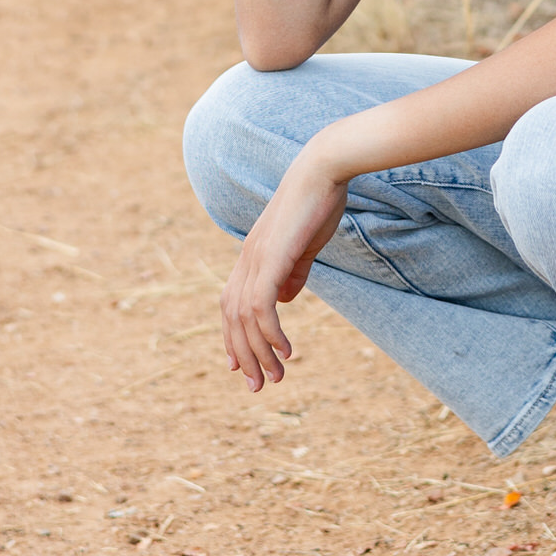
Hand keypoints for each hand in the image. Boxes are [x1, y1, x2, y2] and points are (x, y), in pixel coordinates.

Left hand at [219, 143, 348, 391]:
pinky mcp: (271, 258)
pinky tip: (286, 350)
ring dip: (260, 352)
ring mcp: (256, 258)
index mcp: (253, 255)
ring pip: (246, 318)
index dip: (233, 337)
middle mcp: (247, 259)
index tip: (242, 367)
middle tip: (259, 386)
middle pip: (232, 318)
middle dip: (244, 356)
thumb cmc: (320, 202)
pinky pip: (262, 306)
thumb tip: (285, 299)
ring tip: (277, 376)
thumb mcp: (305, 245)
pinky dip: (270, 333)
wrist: (324, 168)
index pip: (232, 304)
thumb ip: (294, 272)